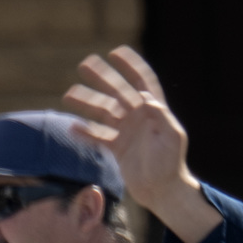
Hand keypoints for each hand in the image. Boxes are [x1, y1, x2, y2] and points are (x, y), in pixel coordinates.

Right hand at [63, 47, 215, 242]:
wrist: (163, 190)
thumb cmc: (172, 163)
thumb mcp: (172, 137)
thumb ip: (161, 116)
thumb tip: (145, 97)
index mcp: (155, 111)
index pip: (144, 82)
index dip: (132, 66)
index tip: (117, 52)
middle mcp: (139, 117)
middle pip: (118, 91)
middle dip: (103, 77)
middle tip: (84, 64)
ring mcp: (126, 131)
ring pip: (103, 110)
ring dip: (87, 101)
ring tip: (69, 94)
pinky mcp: (116, 147)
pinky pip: (97, 135)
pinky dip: (85, 131)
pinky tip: (72, 126)